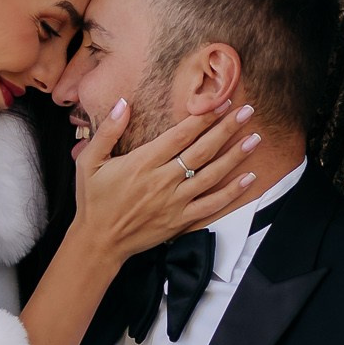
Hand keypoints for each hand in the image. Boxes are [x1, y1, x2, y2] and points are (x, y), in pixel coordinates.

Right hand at [67, 98, 262, 264]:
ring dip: (235, 156)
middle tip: (247, 111)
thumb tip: (123, 103)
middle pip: (202, 151)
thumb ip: (107, 131)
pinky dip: (232, 192)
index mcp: (142, 163)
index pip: (180, 135)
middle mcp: (162, 181)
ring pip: (212, 175)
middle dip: (226, 129)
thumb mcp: (89, 162)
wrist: (98, 241)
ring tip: (254, 139)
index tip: (221, 103)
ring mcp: (173, 202)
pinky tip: (249, 178)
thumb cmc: (93, 200)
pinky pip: (211, 205)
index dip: (203, 118)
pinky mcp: (179, 220)